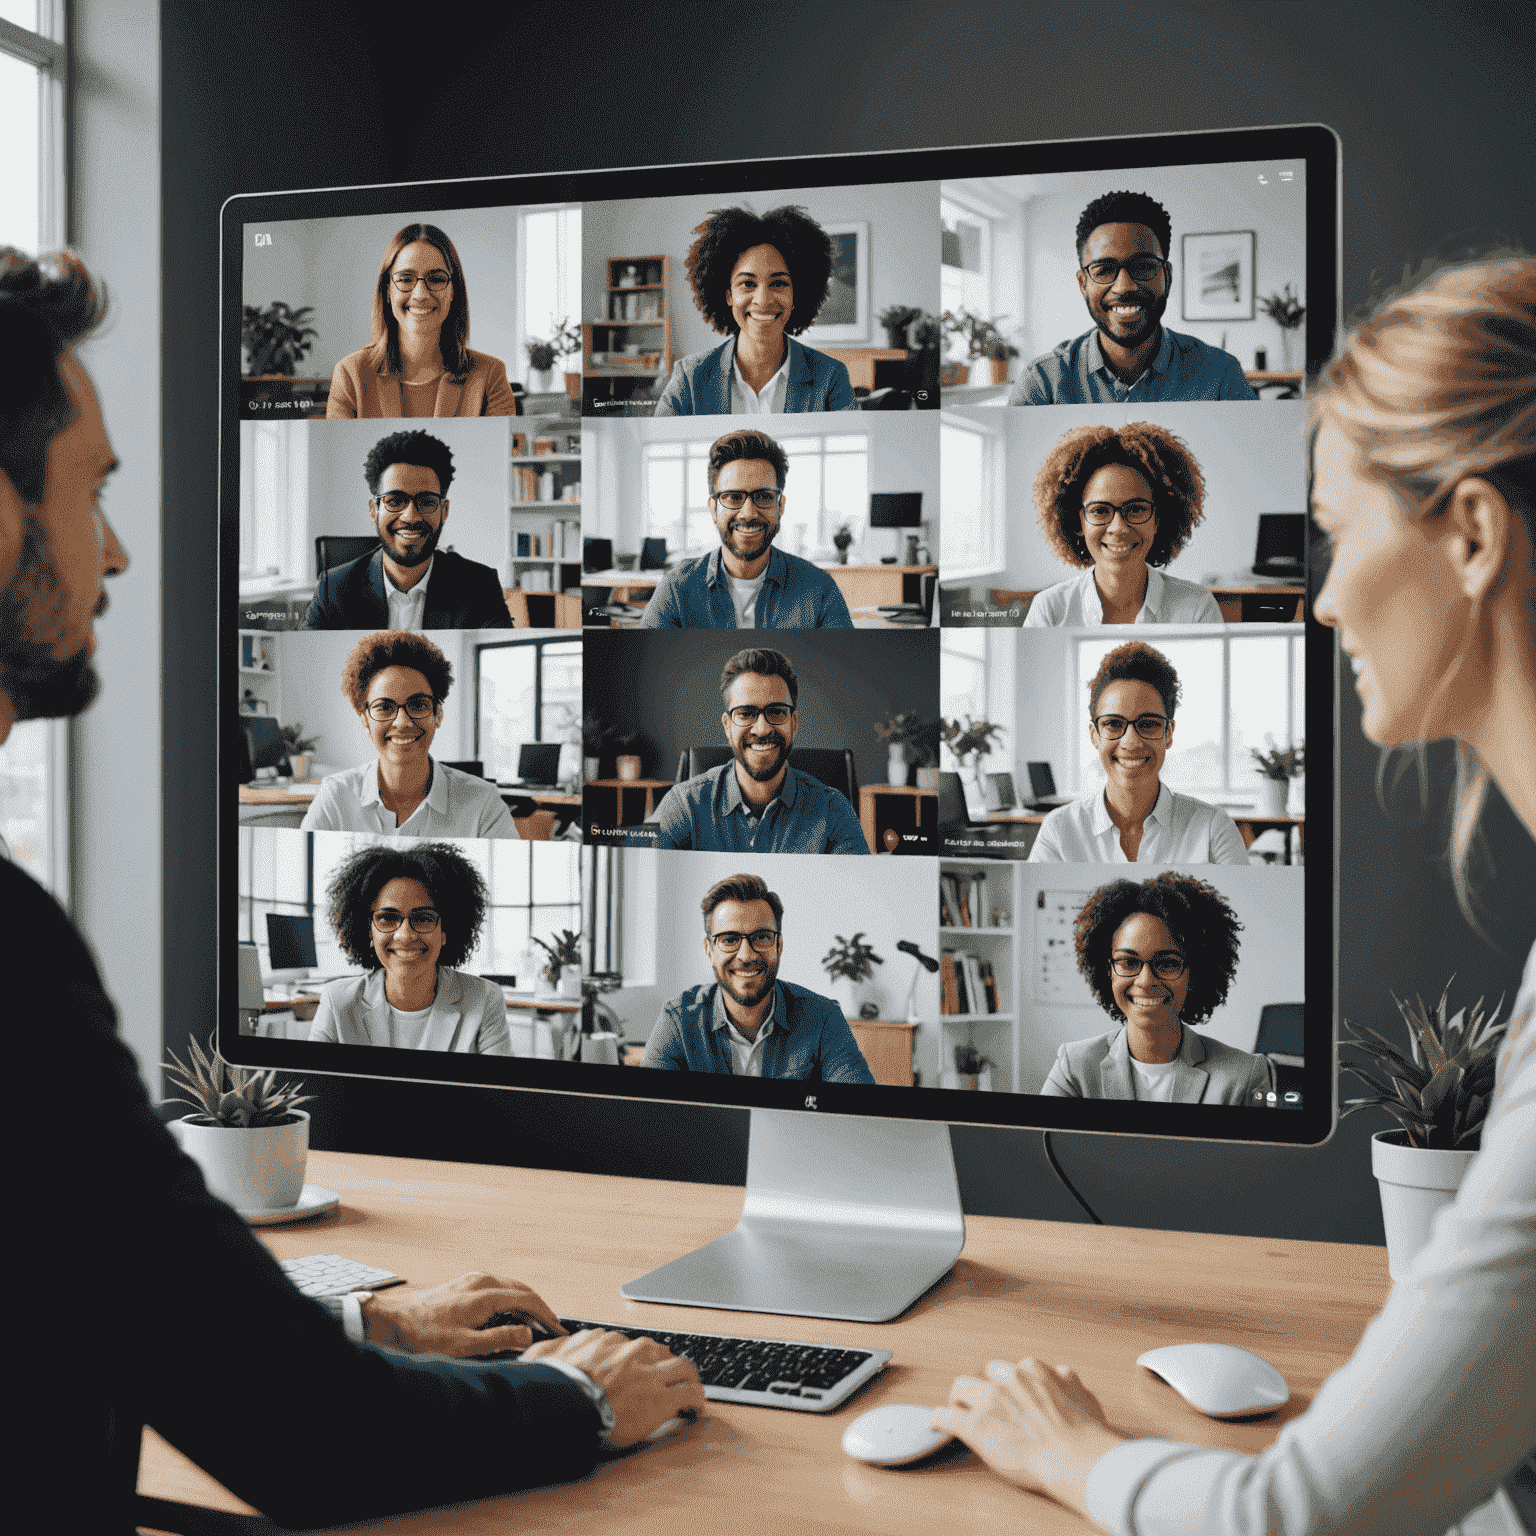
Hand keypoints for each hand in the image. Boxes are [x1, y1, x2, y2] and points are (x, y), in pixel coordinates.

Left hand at [360, 1272, 566, 1356]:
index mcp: (485, 1294)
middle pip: (523, 1290)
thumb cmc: (425, 1335)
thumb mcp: (464, 1346)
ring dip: (526, 1305)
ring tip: (535, 1325)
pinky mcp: (465, 1285)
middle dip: (540, 1309)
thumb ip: (499, 1340)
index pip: (528, 1300)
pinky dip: (512, 1301)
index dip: (547, 1316)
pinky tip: (510, 1316)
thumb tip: (528, 1335)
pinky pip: (499, 1289)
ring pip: (511, 1288)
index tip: (559, 1330)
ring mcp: (473, 1280)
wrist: (395, 1321)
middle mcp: (482, 1281)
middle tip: (552, 1328)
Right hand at [523, 1329, 705, 1448]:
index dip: (637, 1361)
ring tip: (690, 1390)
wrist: (566, 1405)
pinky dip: (696, 1401)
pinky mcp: (660, 1399)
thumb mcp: (544, 1357)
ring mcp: (649, 1374)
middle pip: (660, 1352)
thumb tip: (542, 1349)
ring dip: (687, 1379)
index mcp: (607, 1341)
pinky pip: (689, 1394)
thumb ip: (550, 1350)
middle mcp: (633, 1352)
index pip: (630, 1345)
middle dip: (664, 1365)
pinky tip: (695, 1409)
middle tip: (666, 1379)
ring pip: (683, 1367)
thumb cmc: (555, 1386)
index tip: (638, 1371)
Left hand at [930, 1358, 1125, 1517]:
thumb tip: (1062, 1373)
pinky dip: (940, 1419)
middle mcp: (1006, 1380)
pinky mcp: (974, 1426)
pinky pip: (946, 1416)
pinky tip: (937, 1423)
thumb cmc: (1083, 1433)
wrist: (1074, 1458)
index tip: (1004, 1394)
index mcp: (1029, 1370)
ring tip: (959, 1410)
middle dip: (983, 1388)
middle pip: (982, 1374)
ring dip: (960, 1399)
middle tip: (984, 1405)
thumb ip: (1067, 1381)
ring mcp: (988, 1401)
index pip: (1008, 1369)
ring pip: (960, 1387)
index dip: (1005, 1384)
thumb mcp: (1082, 1395)